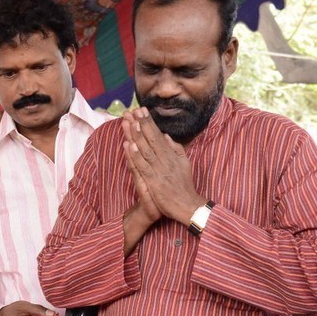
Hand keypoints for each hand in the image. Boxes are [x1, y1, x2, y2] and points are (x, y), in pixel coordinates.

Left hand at [123, 108, 205, 223]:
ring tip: (131, 122)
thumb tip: (165, 136)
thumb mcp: (184, 163)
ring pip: (145, 150)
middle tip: (134, 110)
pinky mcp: (153, 181)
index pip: (158, 135)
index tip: (142, 110)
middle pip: (151, 139)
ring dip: (137, 136)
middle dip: (142, 124)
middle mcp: (165, 160)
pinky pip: (142, 166)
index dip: (149, 122)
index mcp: (171, 155)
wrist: (187, 205)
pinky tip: (129, 145)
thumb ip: (176, 148)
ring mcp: (158, 170)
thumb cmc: (184, 186)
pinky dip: (135, 156)